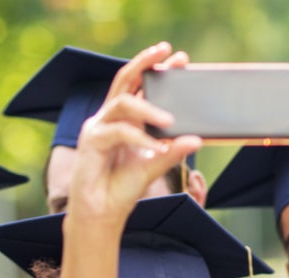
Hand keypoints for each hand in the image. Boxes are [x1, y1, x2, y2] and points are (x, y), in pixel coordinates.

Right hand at [65, 42, 201, 225]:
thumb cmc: (123, 188)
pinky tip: (156, 147)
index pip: (139, 86)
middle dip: (145, 63)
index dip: (156, 69)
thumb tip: (197, 139)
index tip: (179, 58)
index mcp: (123, 120)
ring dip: (148, 108)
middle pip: (125, 80)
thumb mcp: (155, 165)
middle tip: (167, 51)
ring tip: (171, 120)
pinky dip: (140, 138)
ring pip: (123, 103)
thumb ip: (173, 151)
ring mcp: (97, 127)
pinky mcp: (91, 141)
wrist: (103, 214)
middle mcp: (108, 118)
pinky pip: (119, 132)